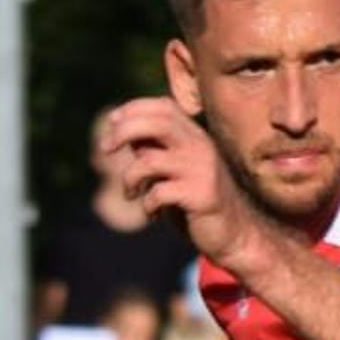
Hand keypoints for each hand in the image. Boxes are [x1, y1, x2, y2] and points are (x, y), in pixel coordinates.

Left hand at [101, 97, 261, 268]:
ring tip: (130, 193)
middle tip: (106, 149)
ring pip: (150, 161)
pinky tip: (152, 214)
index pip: (163, 107)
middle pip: (159, 122)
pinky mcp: (201, 196)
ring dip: (129, 178)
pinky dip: (146, 205)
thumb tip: (122, 130)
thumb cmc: (194, 200)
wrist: (233, 233)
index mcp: (193, 136)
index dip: (133, 109)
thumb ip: (152, 149)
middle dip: (125, 131)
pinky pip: (159, 193)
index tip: (111, 122)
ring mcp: (201, 170)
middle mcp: (200, 147)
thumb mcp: (170, 169)